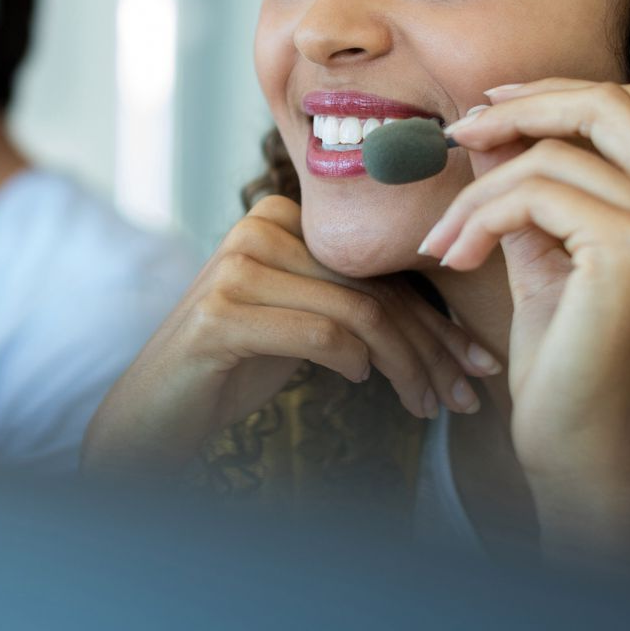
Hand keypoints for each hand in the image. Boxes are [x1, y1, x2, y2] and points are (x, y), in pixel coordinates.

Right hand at [84, 195, 500, 467]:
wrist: (153, 412)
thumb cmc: (233, 368)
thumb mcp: (298, 323)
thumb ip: (348, 302)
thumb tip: (444, 326)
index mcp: (277, 218)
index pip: (377, 271)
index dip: (436, 320)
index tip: (476, 363)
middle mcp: (255, 230)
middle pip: (373, 290)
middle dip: (432, 348)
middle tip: (467, 394)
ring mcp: (234, 269)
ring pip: (356, 314)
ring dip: (406, 367)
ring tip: (428, 406)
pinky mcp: (220, 315)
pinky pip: (318, 334)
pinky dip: (352, 362)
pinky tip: (361, 384)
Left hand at [418, 80, 629, 559]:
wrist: (582, 440)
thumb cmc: (567, 355)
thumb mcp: (547, 251)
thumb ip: (530, 186)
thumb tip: (489, 122)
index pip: (627, 106)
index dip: (553, 95)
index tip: (489, 111)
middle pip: (606, 103)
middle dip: (521, 107)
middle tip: (458, 135)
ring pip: (551, 155)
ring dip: (478, 191)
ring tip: (446, 238)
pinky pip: (532, 193)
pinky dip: (479, 218)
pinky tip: (458, 258)